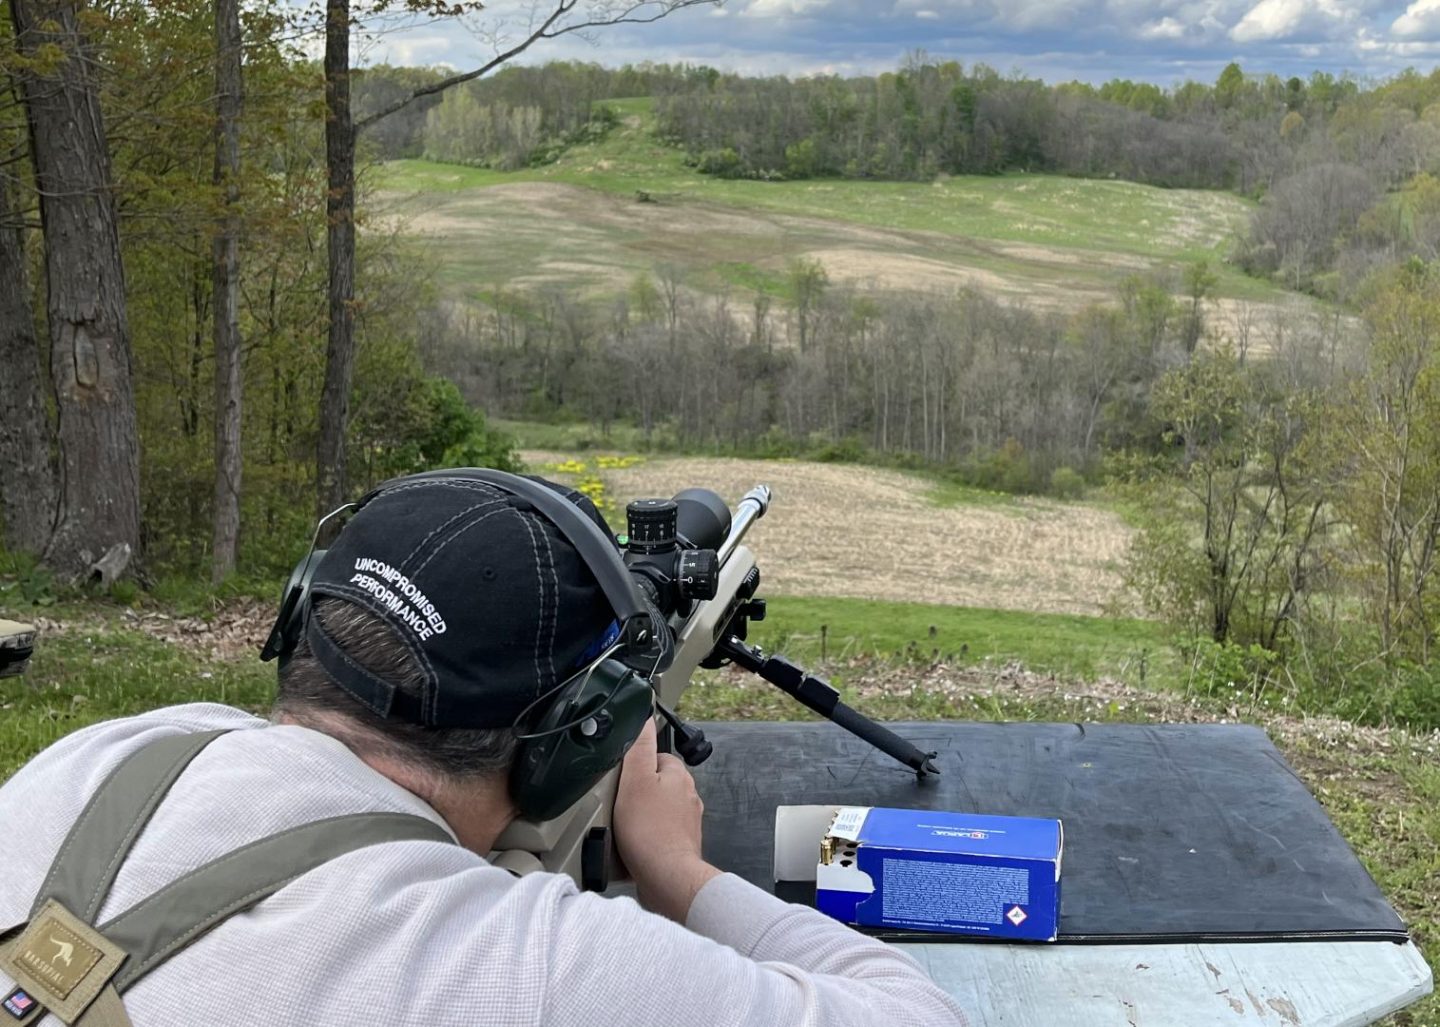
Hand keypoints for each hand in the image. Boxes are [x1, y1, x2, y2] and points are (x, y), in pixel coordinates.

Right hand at [614, 717, 721, 921]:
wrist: (666, 877)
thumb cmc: (649, 830)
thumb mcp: (636, 780)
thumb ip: (640, 748)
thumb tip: (644, 718)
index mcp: (679, 776)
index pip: (657, 757)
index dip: (636, 765)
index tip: (621, 777)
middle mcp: (688, 796)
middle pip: (657, 784)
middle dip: (639, 792)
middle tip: (618, 803)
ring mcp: (686, 822)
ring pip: (658, 809)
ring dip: (643, 815)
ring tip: (623, 826)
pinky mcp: (680, 844)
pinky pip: (659, 832)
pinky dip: (647, 836)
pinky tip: (633, 845)